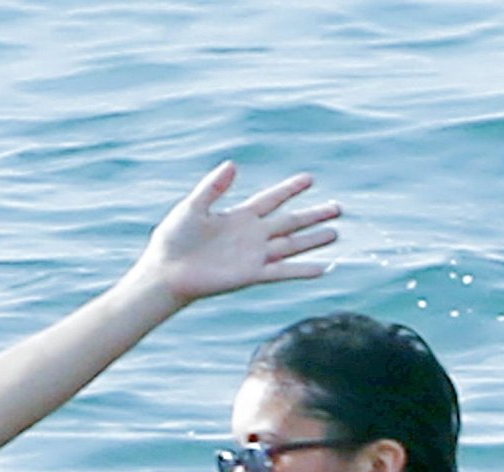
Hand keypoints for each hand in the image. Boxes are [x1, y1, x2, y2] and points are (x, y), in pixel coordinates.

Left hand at [132, 161, 340, 305]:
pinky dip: (301, 270)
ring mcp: (253, 256)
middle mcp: (251, 236)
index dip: (289, 189)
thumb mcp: (192, 208)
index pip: (270, 199)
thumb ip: (213, 188)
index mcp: (238, 217)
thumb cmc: (172, 241)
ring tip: (335, 233)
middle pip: (289, 222)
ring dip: (313, 240)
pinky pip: (281, 272)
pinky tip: (323, 268)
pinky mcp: (250, 275)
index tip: (310, 179)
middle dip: (313, 215)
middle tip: (337, 207)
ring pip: (291, 245)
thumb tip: (232, 164)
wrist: (165, 274)